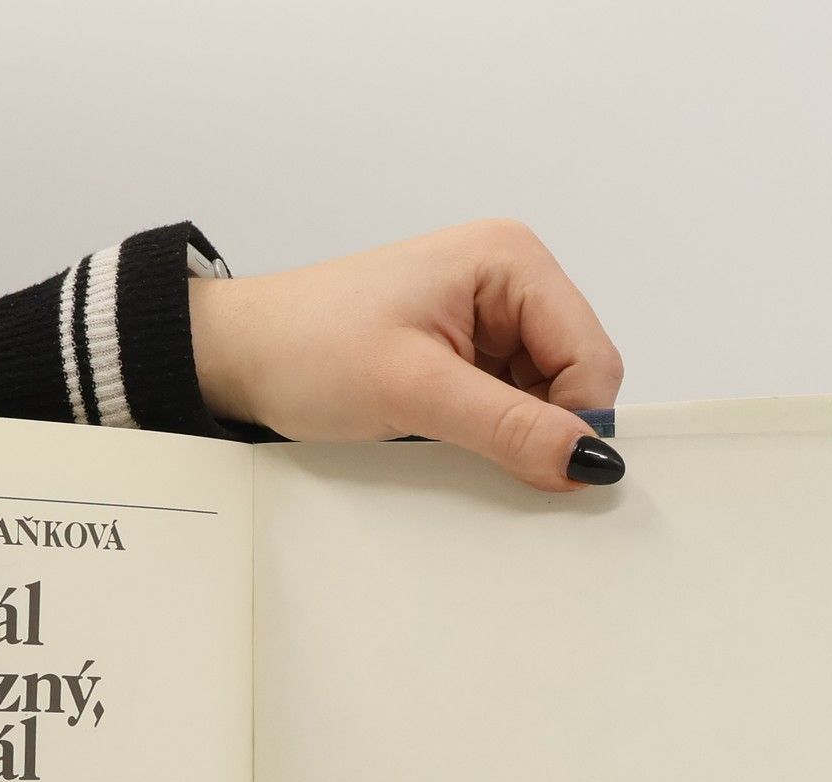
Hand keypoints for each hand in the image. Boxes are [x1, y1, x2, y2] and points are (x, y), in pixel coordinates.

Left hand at [188, 219, 625, 491]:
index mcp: (511, 260)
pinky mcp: (464, 356)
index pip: (592, 358)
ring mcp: (487, 319)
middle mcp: (509, 281)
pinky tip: (441, 438)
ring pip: (542, 400)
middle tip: (473, 451)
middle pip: (575, 379)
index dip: (574, 422)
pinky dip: (488, 435)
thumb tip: (593, 460)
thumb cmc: (309, 349)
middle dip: (541, 428)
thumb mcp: (415, 392)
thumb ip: (510, 427)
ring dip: (510, 435)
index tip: (534, 470)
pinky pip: (506, 407)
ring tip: (441, 436)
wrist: (238, 356)